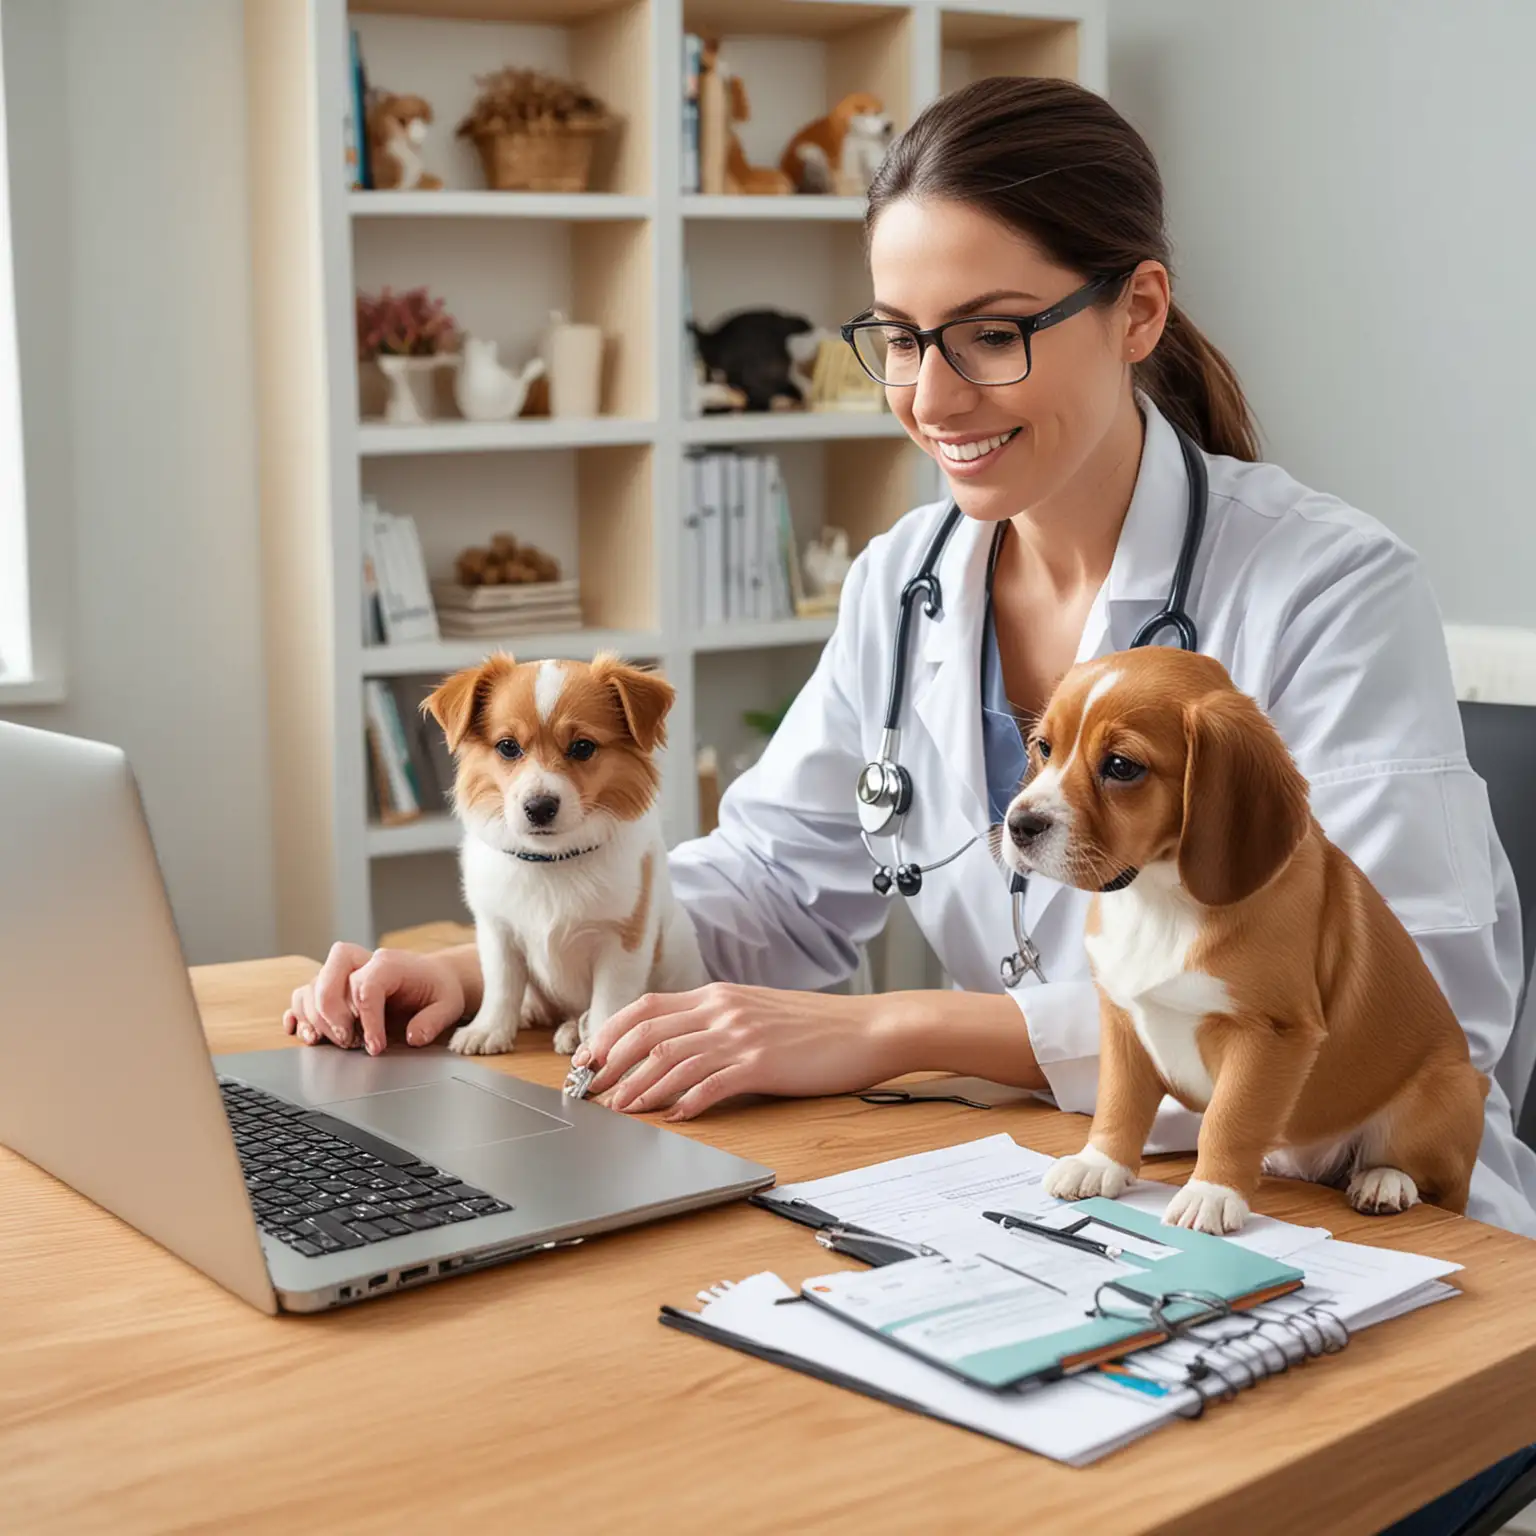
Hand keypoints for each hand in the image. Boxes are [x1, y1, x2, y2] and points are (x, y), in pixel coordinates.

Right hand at [282, 942, 466, 1055]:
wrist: (433, 978)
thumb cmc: (437, 990)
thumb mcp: (449, 1004)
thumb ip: (433, 1020)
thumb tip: (413, 1036)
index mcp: (388, 963)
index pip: (364, 987)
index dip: (367, 1021)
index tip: (375, 1047)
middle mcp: (360, 964)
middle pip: (327, 980)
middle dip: (332, 1016)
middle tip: (349, 1043)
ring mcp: (343, 975)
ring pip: (310, 989)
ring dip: (314, 1019)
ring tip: (333, 1043)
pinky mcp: (333, 989)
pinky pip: (302, 995)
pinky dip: (298, 1013)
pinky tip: (303, 1032)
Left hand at [573, 984, 903, 1120]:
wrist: (867, 1028)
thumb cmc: (816, 1026)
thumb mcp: (757, 1011)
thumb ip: (718, 1021)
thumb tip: (678, 1046)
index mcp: (719, 995)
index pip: (648, 1007)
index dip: (611, 1032)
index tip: (589, 1056)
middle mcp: (724, 1010)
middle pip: (650, 1032)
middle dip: (613, 1061)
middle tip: (591, 1088)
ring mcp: (743, 1035)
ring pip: (673, 1058)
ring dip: (641, 1086)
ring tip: (621, 1108)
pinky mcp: (763, 1063)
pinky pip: (714, 1082)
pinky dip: (689, 1101)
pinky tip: (676, 1116)